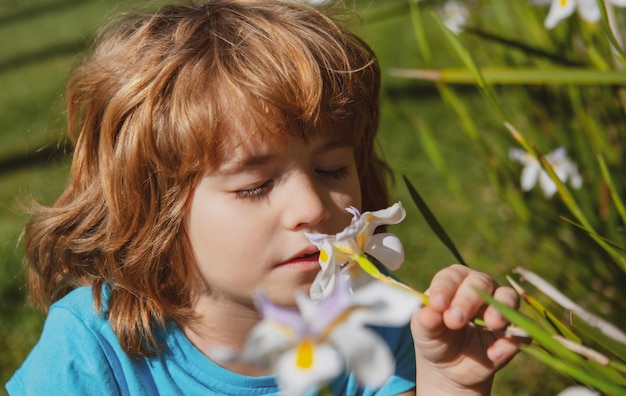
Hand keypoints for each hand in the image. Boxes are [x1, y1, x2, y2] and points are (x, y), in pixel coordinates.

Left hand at [410, 264, 521, 394]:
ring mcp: (499, 308)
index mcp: (454, 282)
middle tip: (455, 320)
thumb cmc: (434, 337)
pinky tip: (494, 354)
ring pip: (508, 298)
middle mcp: (480, 288)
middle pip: (481, 283)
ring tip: (491, 324)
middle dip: (468, 300)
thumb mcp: (424, 331)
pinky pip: (521, 332)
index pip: (451, 277)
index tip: (437, 304)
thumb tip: (429, 314)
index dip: (444, 288)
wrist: (448, 367)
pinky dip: (510, 342)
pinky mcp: (512, 333)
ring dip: (501, 310)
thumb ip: (426, 321)